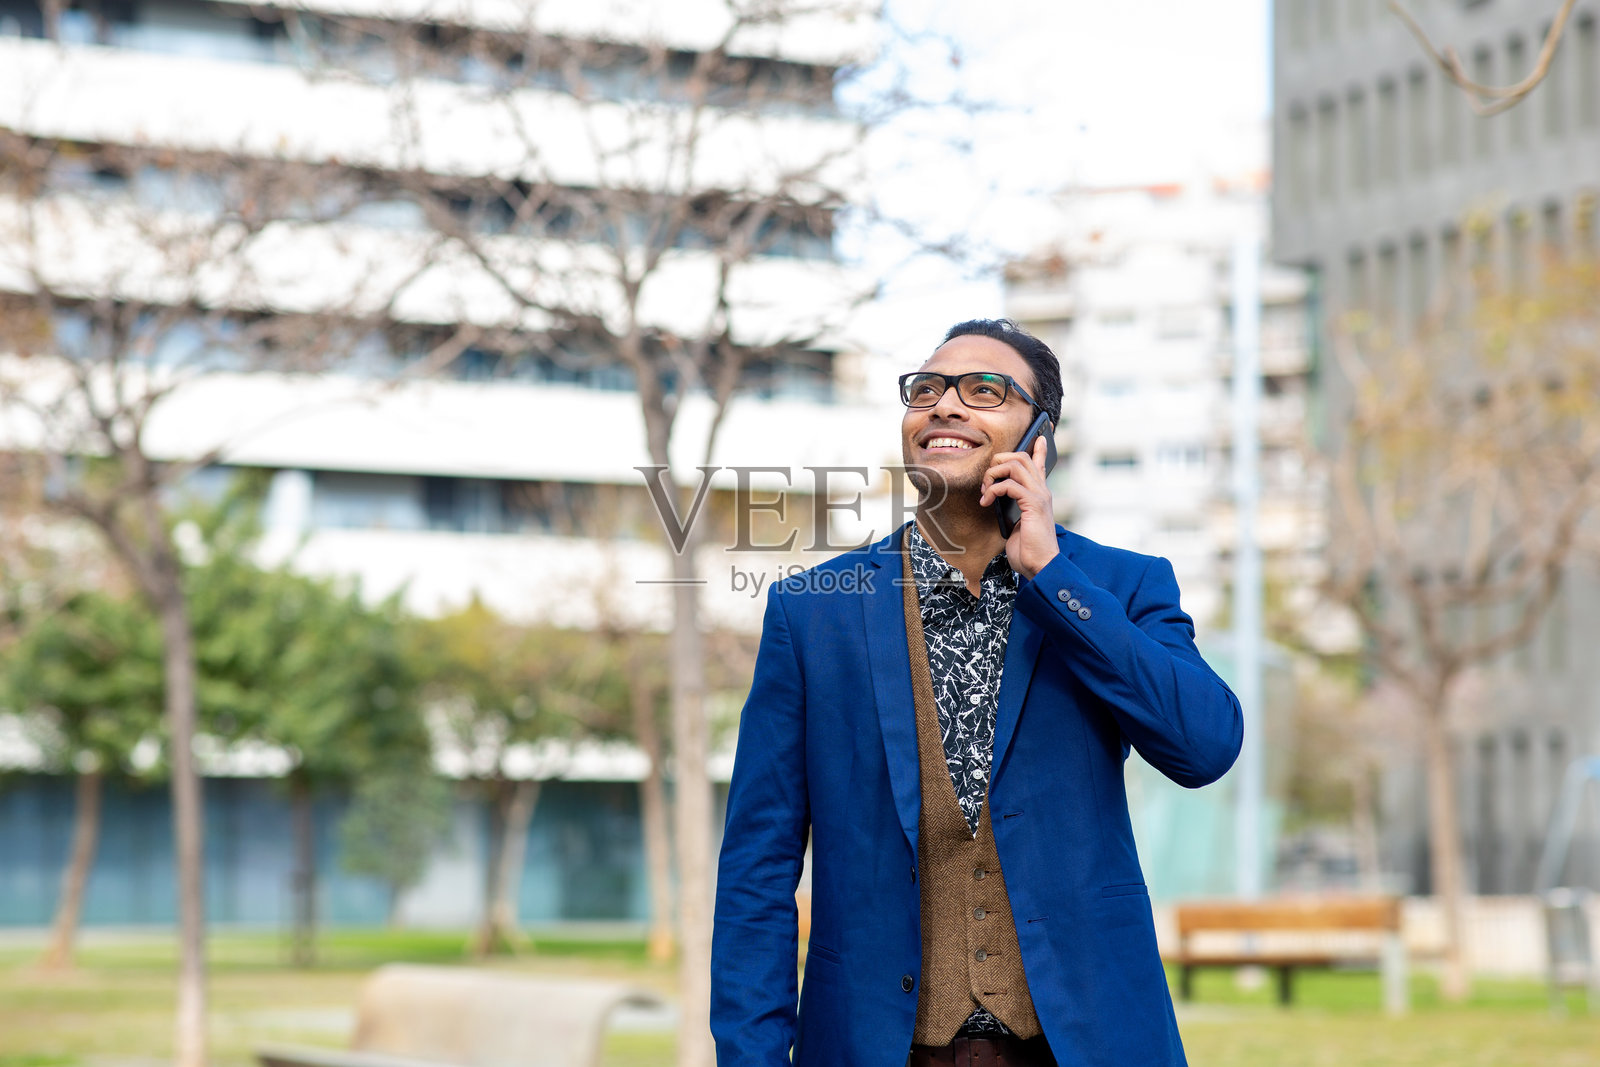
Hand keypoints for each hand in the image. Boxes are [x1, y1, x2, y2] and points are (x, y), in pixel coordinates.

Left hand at [979, 435, 1058, 579]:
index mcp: (1039, 494)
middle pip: (1021, 456)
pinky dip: (993, 490)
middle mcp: (1042, 490)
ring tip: (985, 491)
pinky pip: (1009, 484)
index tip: (1039, 436)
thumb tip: (997, 498)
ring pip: (1015, 464)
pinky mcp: (1033, 503)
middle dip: (999, 461)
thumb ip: (1013, 508)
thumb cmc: (1028, 549)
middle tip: (986, 481)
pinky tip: (987, 502)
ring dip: (994, 474)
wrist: (1041, 565)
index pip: (1041, 463)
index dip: (1039, 448)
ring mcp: (1039, 495)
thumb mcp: (1018, 524)